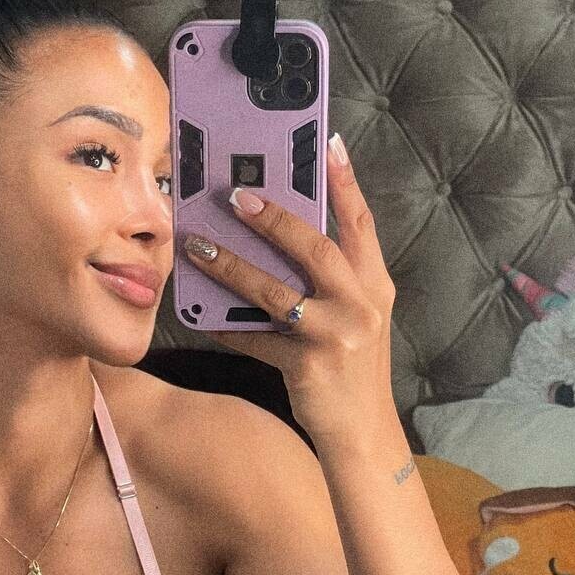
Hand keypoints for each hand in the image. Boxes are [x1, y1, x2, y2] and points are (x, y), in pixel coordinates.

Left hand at [182, 137, 400, 443]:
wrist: (363, 432)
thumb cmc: (353, 370)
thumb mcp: (357, 318)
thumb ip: (334, 281)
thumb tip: (282, 238)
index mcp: (376, 287)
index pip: (361, 224)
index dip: (345, 183)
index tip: (327, 143)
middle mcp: (361, 306)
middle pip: (315, 248)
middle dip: (274, 219)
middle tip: (236, 195)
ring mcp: (335, 337)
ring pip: (276, 293)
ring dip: (233, 267)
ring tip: (199, 247)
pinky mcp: (307, 368)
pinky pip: (255, 340)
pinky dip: (227, 327)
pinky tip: (201, 315)